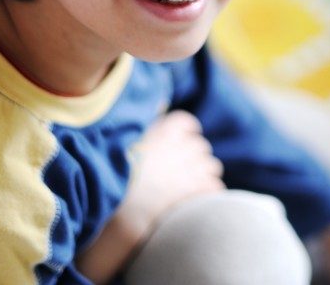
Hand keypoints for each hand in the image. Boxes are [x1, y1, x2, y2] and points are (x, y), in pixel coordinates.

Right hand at [76, 111, 223, 282]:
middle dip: (195, 158)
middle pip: (200, 147)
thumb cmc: (116, 180)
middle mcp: (182, 145)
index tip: (181, 143)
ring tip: (191, 190)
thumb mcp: (125, 151)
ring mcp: (192, 166)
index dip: (185, 134)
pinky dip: (208, 193)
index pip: (186, 124)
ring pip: (212, 166)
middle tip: (182, 174)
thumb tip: (148, 137)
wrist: (121, 207)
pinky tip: (198, 202)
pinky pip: (213, 186)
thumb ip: (143, 140)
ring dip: (204, 176)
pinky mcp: (198, 187)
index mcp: (164, 132)